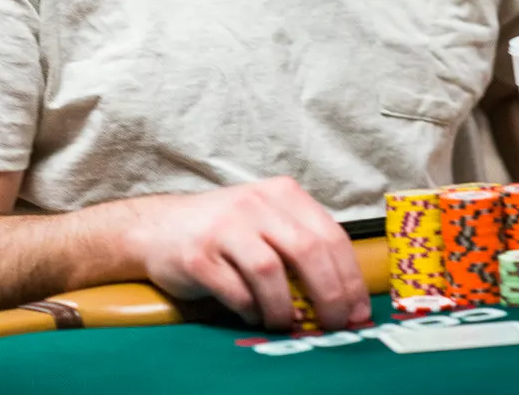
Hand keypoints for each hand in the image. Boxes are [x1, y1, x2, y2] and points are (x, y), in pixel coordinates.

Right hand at [126, 176, 369, 333]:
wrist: (160, 227)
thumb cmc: (225, 229)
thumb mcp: (268, 221)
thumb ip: (302, 244)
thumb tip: (346, 296)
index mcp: (281, 193)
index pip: (330, 234)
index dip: (350, 278)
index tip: (358, 311)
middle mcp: (255, 203)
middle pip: (307, 250)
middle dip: (330, 296)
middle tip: (335, 325)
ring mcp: (225, 227)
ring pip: (270, 272)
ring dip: (284, 308)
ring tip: (284, 323)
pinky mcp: (198, 255)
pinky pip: (236, 292)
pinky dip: (252, 311)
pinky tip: (253, 315)